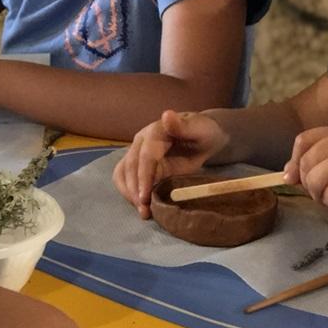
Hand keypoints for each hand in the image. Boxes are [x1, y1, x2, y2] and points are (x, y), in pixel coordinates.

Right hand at [112, 109, 228, 218]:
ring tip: (142, 212)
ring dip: (128, 193)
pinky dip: (129, 192)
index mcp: (155, 131)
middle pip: (130, 167)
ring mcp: (138, 152)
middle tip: (145, 212)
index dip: (143, 176)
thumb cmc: (204, 132)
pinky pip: (126, 178)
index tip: (144, 197)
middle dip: (135, 190)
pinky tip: (141, 205)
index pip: (145, 155)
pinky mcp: (139, 164)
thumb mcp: (200, 129)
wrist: (204, 136)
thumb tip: (166, 114)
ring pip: (123, 173)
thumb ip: (183, 125)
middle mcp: (141, 141)